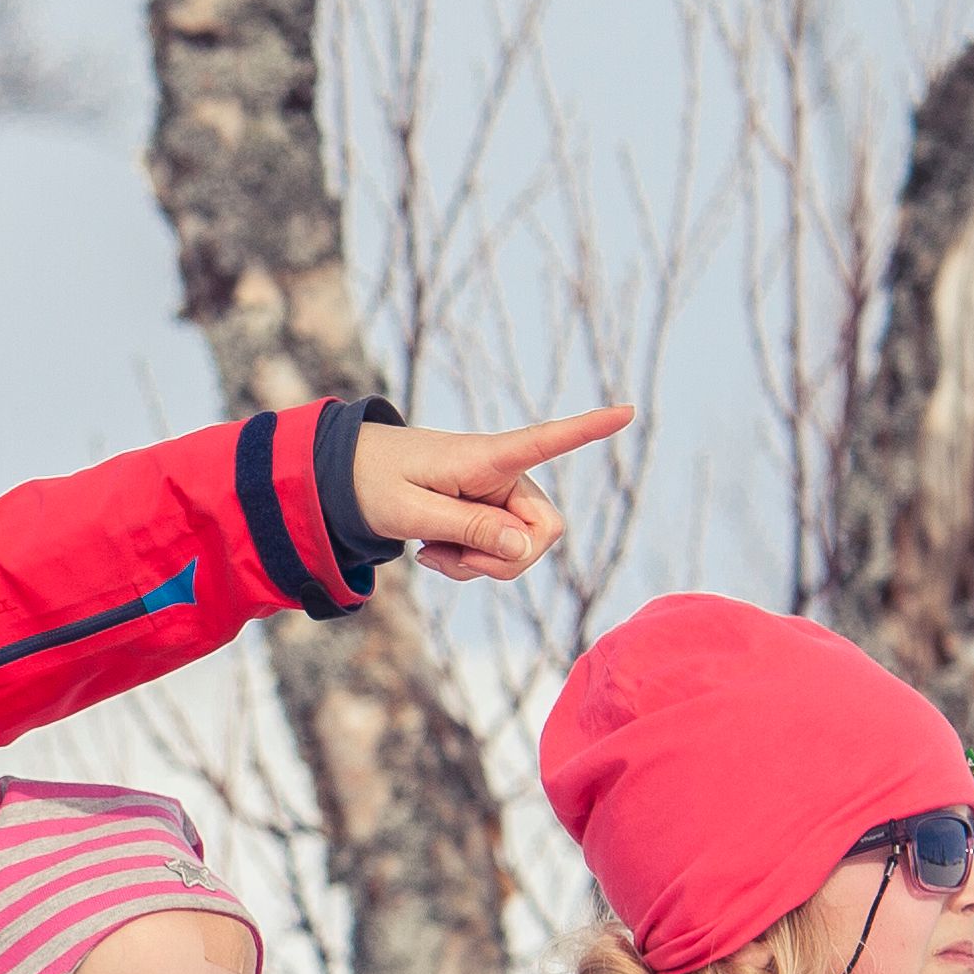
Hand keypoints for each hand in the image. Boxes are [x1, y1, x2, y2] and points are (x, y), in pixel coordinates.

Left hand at [339, 406, 630, 583]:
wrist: (346, 480)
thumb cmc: (373, 484)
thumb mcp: (411, 512)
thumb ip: (468, 528)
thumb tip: (524, 549)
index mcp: (485, 457)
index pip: (546, 440)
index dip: (587, 429)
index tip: (627, 410)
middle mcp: (504, 474)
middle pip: (543, 532)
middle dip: (504, 560)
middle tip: (451, 556)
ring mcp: (500, 496)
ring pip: (523, 551)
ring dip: (481, 564)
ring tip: (434, 551)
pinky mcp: (490, 514)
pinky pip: (502, 555)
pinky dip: (472, 563)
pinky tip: (436, 551)